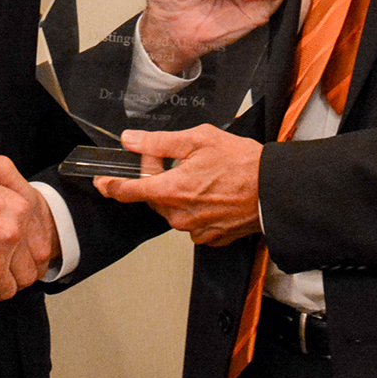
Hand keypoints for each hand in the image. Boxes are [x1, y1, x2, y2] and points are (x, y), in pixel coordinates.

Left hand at [94, 125, 262, 246]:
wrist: (274, 190)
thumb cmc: (242, 163)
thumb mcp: (198, 140)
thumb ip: (158, 143)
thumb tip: (131, 140)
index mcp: (172, 190)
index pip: (128, 192)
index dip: (110, 185)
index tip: (101, 182)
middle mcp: (179, 215)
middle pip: (154, 197)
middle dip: (158, 178)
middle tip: (178, 159)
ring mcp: (195, 230)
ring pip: (172, 210)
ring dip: (178, 193)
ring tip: (203, 175)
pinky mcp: (210, 237)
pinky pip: (191, 222)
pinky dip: (196, 208)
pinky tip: (212, 193)